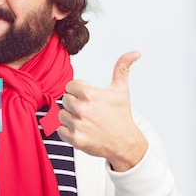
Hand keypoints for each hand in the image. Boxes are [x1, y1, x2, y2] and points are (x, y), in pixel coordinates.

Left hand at [58, 51, 147, 171]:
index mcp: (90, 94)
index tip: (88, 97)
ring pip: (61, 114)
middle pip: (65, 100)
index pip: (70, 86)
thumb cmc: (121, 116)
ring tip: (85, 120)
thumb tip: (135, 53)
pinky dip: (67, 131)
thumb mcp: (121, 90)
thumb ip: (122, 68)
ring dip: (71, 117)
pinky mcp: (75, 139)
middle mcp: (82, 109)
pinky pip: (60, 130)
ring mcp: (78, 125)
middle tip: (88, 110)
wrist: (125, 143)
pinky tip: (81, 129)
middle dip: (75, 104)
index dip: (79, 91)